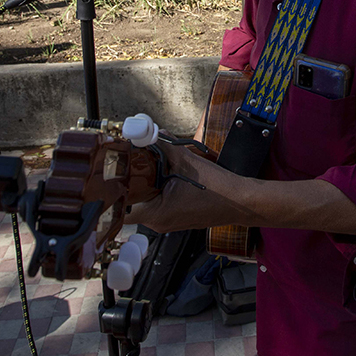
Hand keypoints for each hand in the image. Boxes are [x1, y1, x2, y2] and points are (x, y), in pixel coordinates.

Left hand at [124, 141, 250, 232]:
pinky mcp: (176, 217)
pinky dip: (158, 188)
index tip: (114, 172)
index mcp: (156, 214)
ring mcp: (167, 222)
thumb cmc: (218, 189)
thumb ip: (162, 145)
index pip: (121, 208)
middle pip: (132, 203)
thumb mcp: (186, 161)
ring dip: (145, 184)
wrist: (242, 201)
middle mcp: (158, 222)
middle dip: (131, 181)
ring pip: (145, 202)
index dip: (114, 189)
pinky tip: (165, 173)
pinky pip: (158, 203)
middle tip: (131, 161)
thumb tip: (147, 132)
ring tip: (150, 165)